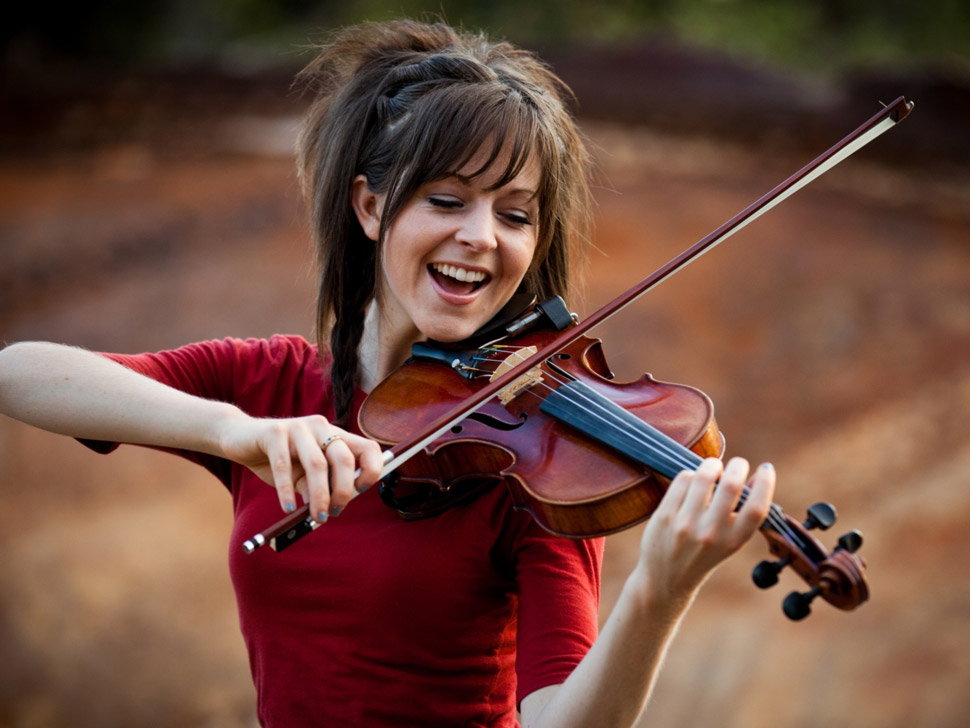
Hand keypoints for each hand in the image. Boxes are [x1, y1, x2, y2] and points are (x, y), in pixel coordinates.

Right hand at [218, 413, 384, 519]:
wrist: (240, 438)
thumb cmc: (277, 459)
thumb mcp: (302, 475)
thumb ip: (317, 487)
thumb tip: (330, 509)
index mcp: (335, 435)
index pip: (368, 447)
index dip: (372, 469)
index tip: (362, 490)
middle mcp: (321, 427)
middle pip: (344, 458)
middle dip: (344, 490)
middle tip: (336, 511)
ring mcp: (298, 427)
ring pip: (316, 464)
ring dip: (319, 495)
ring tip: (318, 516)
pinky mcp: (274, 432)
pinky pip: (283, 466)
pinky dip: (286, 490)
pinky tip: (288, 508)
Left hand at [636, 457, 774, 609]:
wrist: (666, 579)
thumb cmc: (704, 554)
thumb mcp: (730, 540)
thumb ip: (744, 512)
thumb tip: (760, 475)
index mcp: (733, 541)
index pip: (757, 508)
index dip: (766, 483)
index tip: (766, 468)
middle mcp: (711, 533)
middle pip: (731, 485)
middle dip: (738, 465)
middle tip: (738, 464)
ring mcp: (686, 523)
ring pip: (703, 476)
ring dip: (712, 464)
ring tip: (714, 467)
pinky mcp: (665, 515)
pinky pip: (683, 480)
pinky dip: (691, 474)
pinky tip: (693, 481)